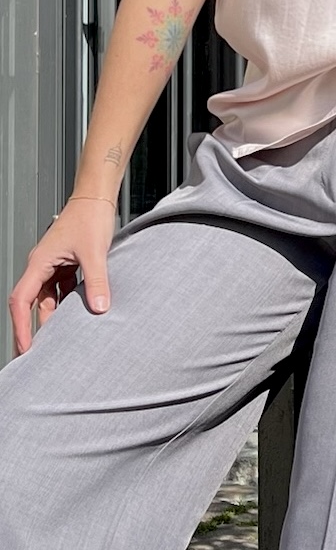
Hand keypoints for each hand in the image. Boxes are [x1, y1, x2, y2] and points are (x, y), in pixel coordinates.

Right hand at [8, 196, 116, 356]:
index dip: (21, 326)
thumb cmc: (90, 215)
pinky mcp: (65, 263)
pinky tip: (78, 314)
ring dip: (53, 316)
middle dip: (33, 328)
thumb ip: (96, 280)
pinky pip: (60, 289)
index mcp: (40, 262)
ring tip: (59, 340)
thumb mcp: (94, 251)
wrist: (97, 196)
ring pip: (47, 298)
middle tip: (38, 353)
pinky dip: (67, 303)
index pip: (21, 300)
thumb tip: (99, 307)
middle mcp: (42, 265)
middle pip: (31, 303)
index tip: (25, 347)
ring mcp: (53, 264)